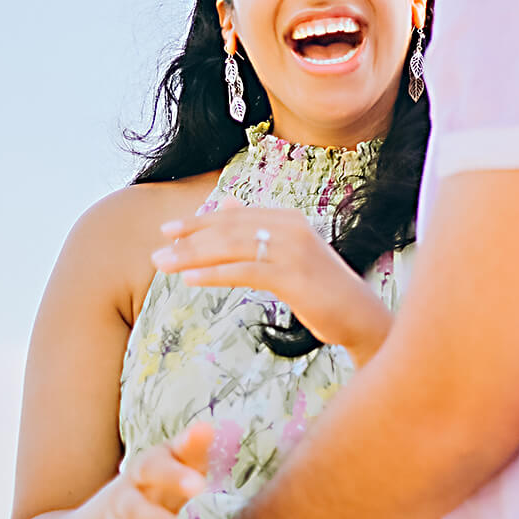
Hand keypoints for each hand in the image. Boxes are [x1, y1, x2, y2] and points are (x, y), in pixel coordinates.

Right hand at [100, 424, 211, 518]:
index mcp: (144, 468)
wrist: (135, 502)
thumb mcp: (183, 457)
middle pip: (133, 511)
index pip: (152, 467)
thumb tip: (206, 428)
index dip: (173, 476)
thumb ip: (193, 446)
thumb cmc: (174, 475)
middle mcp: (124, 499)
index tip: (200, 485)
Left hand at [153, 198, 391, 364]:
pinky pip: (245, 271)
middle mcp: (292, 228)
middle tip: (157, 253)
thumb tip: (229, 202)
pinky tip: (191, 279)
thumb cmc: (322, 288)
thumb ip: (260, 230)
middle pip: (229, 229)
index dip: (198, 221)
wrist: (360, 316)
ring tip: (165, 266)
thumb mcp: (291, 254)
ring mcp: (294, 251)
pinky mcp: (294, 276)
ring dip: (193, 256)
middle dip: (189, 240)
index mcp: (289, 219)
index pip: (234, 215)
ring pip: (232, 248)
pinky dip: (214, 274)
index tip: (167, 230)